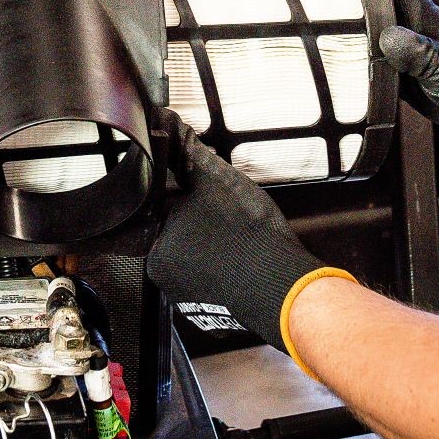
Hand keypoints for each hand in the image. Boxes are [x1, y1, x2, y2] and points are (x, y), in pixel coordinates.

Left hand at [146, 113, 351, 356]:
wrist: (282, 285)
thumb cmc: (247, 234)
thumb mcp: (216, 182)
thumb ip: (188, 153)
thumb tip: (167, 124)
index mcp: (156, 249)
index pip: (162, 214)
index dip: (185, 199)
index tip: (207, 199)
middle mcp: (166, 279)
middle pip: (178, 237)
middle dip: (199, 222)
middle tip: (226, 215)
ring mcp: (189, 299)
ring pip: (198, 258)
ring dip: (214, 244)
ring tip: (238, 235)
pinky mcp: (214, 314)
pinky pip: (215, 280)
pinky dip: (228, 267)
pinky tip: (244, 256)